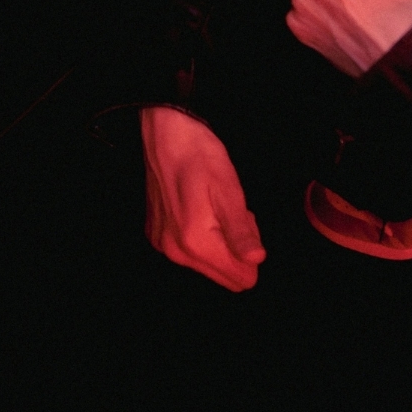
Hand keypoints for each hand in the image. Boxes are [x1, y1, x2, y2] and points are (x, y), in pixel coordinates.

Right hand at [141, 106, 263, 290]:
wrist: (164, 133)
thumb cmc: (201, 156)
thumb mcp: (229, 189)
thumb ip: (240, 229)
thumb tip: (256, 259)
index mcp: (196, 243)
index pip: (241, 279)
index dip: (251, 253)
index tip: (243, 223)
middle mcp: (176, 252)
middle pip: (225, 274)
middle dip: (236, 249)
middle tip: (231, 212)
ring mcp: (162, 245)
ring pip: (207, 263)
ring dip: (218, 241)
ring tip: (213, 205)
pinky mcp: (155, 235)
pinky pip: (189, 251)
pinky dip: (200, 234)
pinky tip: (197, 207)